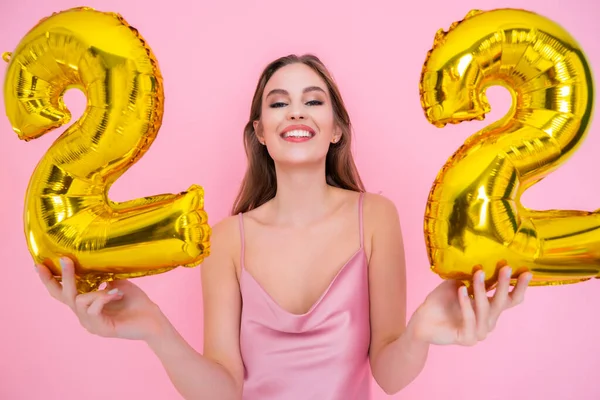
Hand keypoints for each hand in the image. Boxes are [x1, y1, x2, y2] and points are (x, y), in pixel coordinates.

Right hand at [37, 257, 167, 340]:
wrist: (153, 320)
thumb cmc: (136, 302)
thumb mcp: (117, 283)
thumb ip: (103, 276)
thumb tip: (93, 259)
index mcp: (86, 304)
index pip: (61, 292)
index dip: (49, 279)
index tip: (39, 264)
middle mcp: (84, 315)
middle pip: (63, 296)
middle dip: (63, 276)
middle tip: (65, 258)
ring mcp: (91, 324)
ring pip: (78, 301)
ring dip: (95, 291)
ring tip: (114, 289)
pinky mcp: (100, 329)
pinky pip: (92, 309)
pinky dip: (102, 298)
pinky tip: (116, 294)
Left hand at [409, 266, 531, 345]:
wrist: (423, 320)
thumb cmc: (441, 301)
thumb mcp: (459, 284)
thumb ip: (474, 277)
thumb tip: (487, 259)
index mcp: (491, 309)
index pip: (511, 299)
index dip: (520, 287)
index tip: (527, 271)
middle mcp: (489, 322)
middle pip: (502, 303)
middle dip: (504, 284)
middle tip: (506, 267)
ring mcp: (480, 332)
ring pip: (485, 309)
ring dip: (482, 290)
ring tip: (478, 272)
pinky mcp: (468, 338)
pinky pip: (469, 318)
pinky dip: (466, 303)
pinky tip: (461, 289)